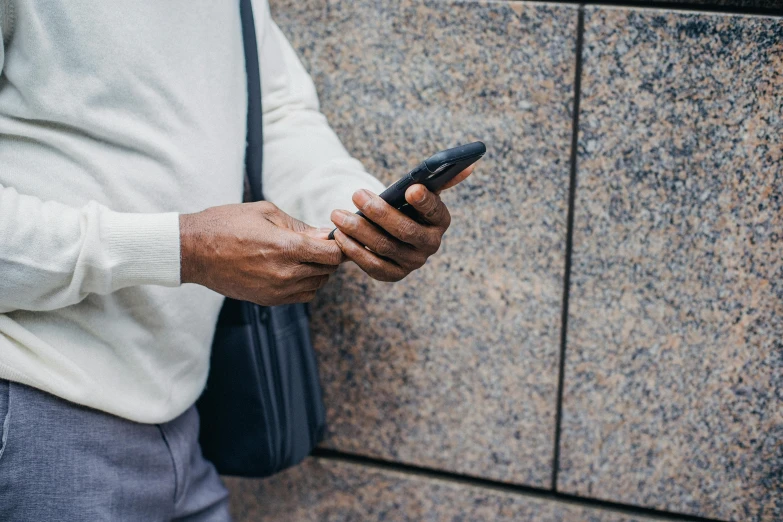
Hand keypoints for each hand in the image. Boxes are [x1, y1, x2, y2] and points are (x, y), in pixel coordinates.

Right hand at [180, 202, 342, 304]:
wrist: (193, 250)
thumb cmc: (227, 224)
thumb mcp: (266, 213)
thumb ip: (299, 226)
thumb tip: (325, 233)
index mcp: (287, 248)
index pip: (333, 254)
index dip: (339, 245)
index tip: (336, 237)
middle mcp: (285, 274)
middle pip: (328, 270)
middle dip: (329, 256)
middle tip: (319, 243)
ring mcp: (277, 291)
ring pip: (317, 285)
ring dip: (318, 271)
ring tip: (304, 255)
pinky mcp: (268, 300)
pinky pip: (302, 296)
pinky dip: (305, 284)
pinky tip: (293, 269)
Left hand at [329, 165, 474, 281]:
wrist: (393, 235)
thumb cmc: (405, 207)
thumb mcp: (420, 192)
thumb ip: (439, 178)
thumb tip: (469, 165)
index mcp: (440, 220)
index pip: (435, 211)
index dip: (424, 201)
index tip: (411, 189)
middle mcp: (430, 244)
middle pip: (405, 231)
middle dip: (379, 212)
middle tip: (357, 194)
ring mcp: (412, 263)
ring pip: (384, 247)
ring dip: (359, 230)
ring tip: (338, 214)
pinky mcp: (393, 275)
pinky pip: (372, 265)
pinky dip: (354, 250)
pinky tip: (339, 235)